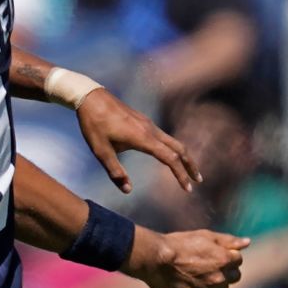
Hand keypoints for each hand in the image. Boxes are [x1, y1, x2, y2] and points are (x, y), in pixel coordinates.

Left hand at [76, 88, 201, 193]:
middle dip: (190, 165)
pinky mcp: (143, 121)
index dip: (180, 175)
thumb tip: (128, 190)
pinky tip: (166, 154)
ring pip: (172, 141)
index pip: (170, 159)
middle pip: (179, 148)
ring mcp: (148, 124)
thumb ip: (115, 171)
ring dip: (182, 156)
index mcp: (143, 138)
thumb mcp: (100, 151)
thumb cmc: (93, 124)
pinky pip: (163, 136)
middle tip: (197, 180)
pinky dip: (172, 148)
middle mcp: (150, 130)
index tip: (188, 189)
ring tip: (186, 169)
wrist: (90, 97)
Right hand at [121, 227, 248, 287]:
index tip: (210, 252)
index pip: (237, 260)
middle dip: (223, 271)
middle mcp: (220, 278)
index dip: (225, 255)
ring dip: (213, 283)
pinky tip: (188, 282)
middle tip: (204, 263)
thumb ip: (228, 240)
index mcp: (225, 259)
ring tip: (195, 273)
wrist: (154, 259)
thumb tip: (248, 242)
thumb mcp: (204, 236)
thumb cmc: (178, 244)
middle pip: (233, 277)